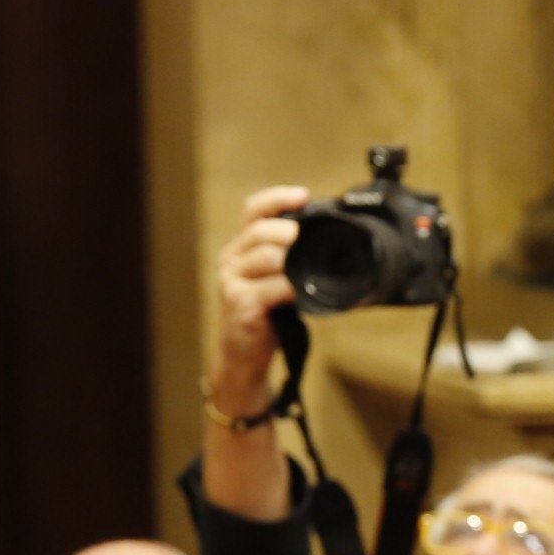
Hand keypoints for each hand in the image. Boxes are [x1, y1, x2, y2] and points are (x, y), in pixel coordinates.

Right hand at [210, 185, 307, 415]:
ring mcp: (232, 282)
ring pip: (267, 256)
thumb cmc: (263, 319)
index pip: (253, 210)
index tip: (302, 195)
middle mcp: (231, 260)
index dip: (277, 198)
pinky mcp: (239, 303)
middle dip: (287, 231)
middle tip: (304, 239)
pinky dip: (290, 288)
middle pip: (260, 230)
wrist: (242, 359)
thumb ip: (287, 260)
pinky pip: (272, 287)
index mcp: (240, 250)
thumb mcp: (272, 282)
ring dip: (291, 261)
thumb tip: (322, 243)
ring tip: (304, 271)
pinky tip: (298, 295)